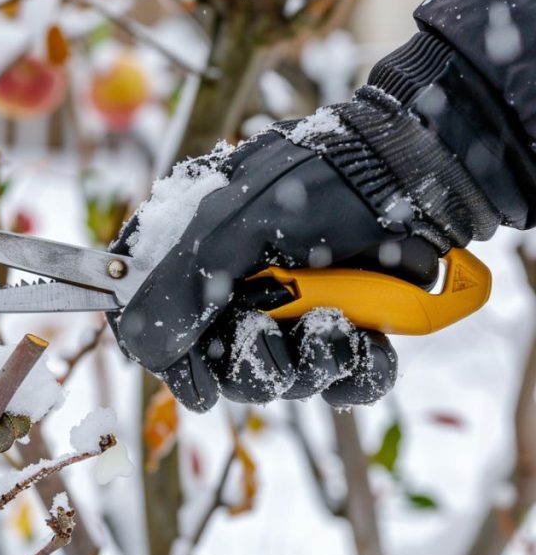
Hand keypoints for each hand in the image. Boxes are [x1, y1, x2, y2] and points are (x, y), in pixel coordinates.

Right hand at [110, 124, 441, 411]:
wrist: (412, 169)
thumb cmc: (317, 177)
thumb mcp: (233, 224)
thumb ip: (182, 287)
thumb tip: (141, 351)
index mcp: (192, 254)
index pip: (152, 322)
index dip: (171, 363)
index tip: (199, 386)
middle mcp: (235, 287)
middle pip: (220, 366)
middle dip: (255, 365)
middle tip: (273, 336)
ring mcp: (292, 310)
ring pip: (283, 380)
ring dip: (311, 366)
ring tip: (336, 325)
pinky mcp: (344, 327)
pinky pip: (342, 382)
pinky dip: (358, 372)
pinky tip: (367, 341)